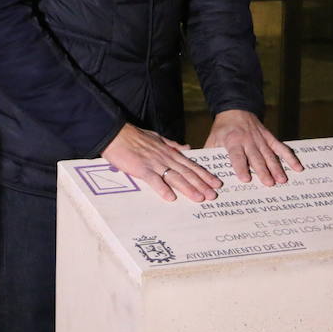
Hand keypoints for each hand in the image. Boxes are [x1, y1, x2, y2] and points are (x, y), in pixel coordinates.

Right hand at [101, 123, 219, 202]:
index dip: (204, 174)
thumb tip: (186, 148)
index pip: (191, 165)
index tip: (215, 183)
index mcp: (169, 152)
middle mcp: (165, 157)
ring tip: (199, 198)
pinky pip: (154, 180)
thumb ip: (173, 145)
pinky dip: (162, 189)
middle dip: (201, 184)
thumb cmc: (135, 136)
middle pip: (187, 173)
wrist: (116, 133)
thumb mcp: (158, 138)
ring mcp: (154, 163)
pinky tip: (170, 198)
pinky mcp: (142, 168)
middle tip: (213, 195)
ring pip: (175, 177)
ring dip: (188, 188)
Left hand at [203, 109, 302, 185]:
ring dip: (277, 167)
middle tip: (269, 184)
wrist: (235, 110)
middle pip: (256, 157)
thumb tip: (203, 173)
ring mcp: (260, 139)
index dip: (241, 167)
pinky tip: (298, 167)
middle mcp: (248, 140)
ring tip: (282, 180)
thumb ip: (209, 155)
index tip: (246, 179)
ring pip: (270, 154)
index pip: (237, 155)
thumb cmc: (222, 129)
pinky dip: (290, 157)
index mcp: (232, 141)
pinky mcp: (269, 137)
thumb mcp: (212, 140)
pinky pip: (281, 147)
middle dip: (263, 170)